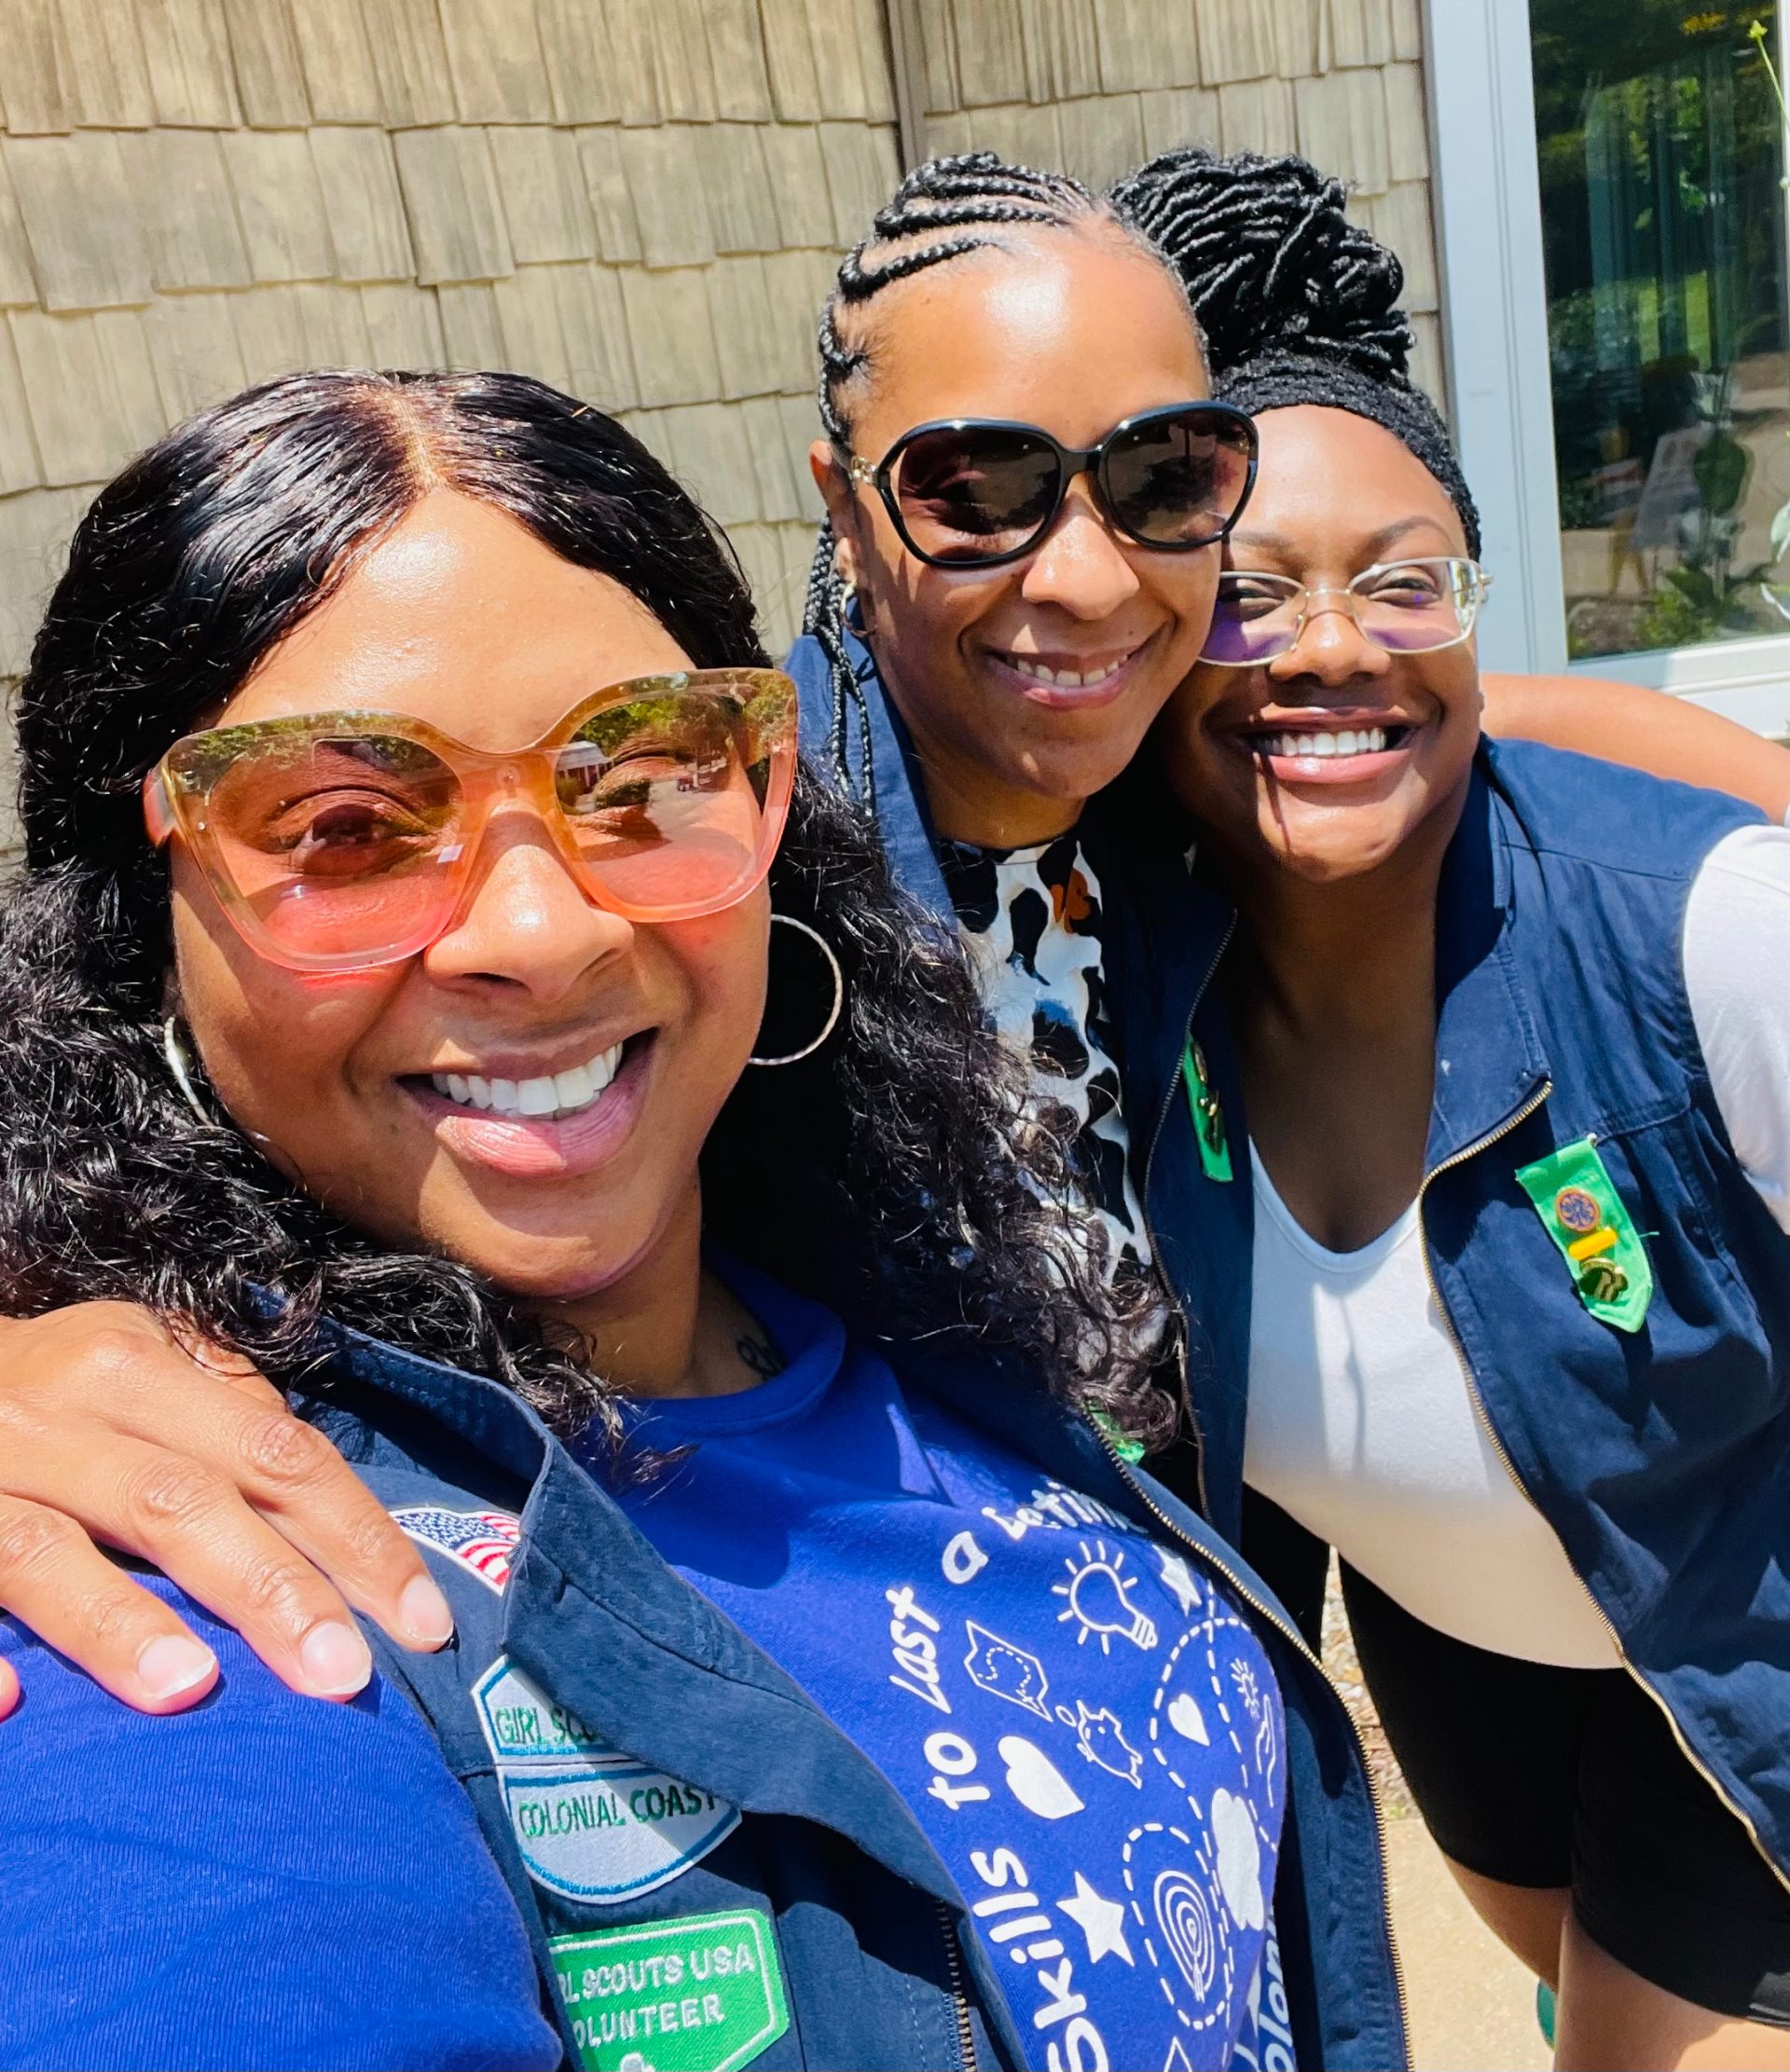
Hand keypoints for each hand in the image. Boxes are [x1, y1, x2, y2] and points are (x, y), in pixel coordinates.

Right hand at [0, 1303, 453, 1714]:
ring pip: (45, 1551)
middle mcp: (54, 1415)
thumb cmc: (55, 1389)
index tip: (421, 1626)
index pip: (276, 1454)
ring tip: (190, 1689)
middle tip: (341, 1677)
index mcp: (136, 1366)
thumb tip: (333, 1522)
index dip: (357, 1539)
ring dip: (118, 1621)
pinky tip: (9, 1709)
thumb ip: (231, 1425)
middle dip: (271, 1590)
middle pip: (180, 1503)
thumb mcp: (144, 1366)